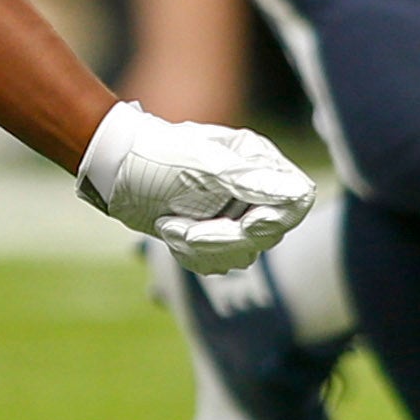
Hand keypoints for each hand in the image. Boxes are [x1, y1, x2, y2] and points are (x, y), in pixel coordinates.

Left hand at [77, 99, 313, 271]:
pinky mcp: (215, 236)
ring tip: (167, 225)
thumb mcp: (204, 167)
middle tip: (174, 226)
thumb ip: (253, 183)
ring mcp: (236, 214)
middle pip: (267, 235)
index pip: (295, 200)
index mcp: (259, 164)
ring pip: (242, 254)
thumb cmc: (157, 156)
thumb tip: (302, 195)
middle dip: (219, 237)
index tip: (247, 224)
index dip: (276, 219)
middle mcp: (254, 190)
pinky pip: (218, 263)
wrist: (116, 169)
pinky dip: (191, 254)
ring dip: (199, 248)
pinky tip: (170, 232)